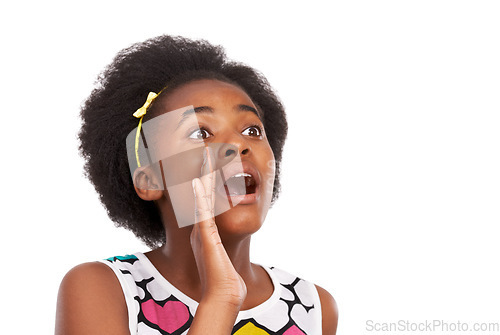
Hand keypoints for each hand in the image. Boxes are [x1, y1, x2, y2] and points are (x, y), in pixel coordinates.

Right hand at [190, 146, 246, 307]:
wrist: (222, 295)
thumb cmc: (226, 281)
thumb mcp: (226, 261)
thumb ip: (226, 254)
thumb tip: (232, 255)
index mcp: (206, 233)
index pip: (206, 202)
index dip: (207, 184)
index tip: (210, 166)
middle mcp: (201, 229)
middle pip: (201, 195)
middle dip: (203, 174)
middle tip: (204, 152)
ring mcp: (202, 231)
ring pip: (201, 198)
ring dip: (202, 178)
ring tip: (203, 157)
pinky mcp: (205, 236)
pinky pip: (202, 211)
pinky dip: (200, 196)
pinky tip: (199, 181)